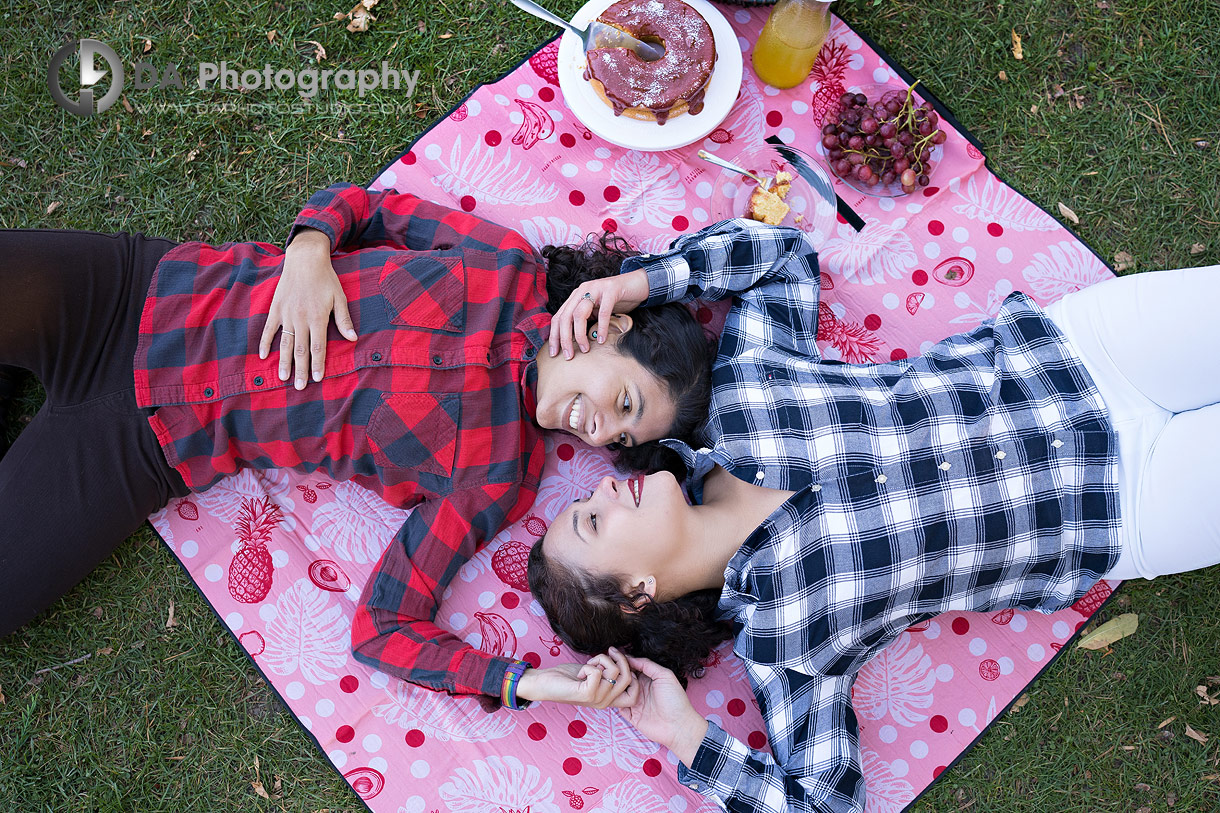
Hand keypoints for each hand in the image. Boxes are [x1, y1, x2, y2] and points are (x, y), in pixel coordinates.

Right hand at [259, 228, 357, 389]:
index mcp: (317, 317)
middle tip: (299, 387)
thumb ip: (344, 319)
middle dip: (300, 370)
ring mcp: (286, 314)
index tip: (316, 379)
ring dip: (284, 361)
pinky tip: (263, 356)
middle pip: (301, 349)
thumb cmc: (325, 279)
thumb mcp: (339, 297)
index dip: (317, 364)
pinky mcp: (276, 308)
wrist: (305, 259)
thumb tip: (353, 338)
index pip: (318, 346)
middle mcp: (301, 318)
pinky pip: (268, 329)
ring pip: (285, 343)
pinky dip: (265, 342)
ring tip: (283, 378)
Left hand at [516, 647, 638, 709]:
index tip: (622, 660)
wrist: (545, 683)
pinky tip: (580, 673)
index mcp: (609, 699)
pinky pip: (598, 672)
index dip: (635, 675)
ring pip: (614, 672)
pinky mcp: (586, 694)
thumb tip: (622, 656)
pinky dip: (589, 666)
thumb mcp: (594, 674)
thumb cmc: (568, 677)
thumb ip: (608, 671)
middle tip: (609, 651)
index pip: (635, 696)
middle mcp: (605, 702)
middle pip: (628, 678)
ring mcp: (597, 700)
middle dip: (620, 658)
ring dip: (601, 660)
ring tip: (588, 664)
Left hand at [548, 268, 648, 358]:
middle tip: (568, 356)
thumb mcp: (597, 311)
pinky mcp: (611, 290)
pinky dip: (601, 327)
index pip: (558, 317)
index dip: (554, 336)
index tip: (554, 353)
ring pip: (579, 314)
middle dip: (564, 339)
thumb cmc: (617, 301)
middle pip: (565, 317)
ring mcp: (596, 289)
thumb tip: (574, 344)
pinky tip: (601, 340)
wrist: (637, 284)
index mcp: (576, 296)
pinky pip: (603, 311)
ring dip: (580, 335)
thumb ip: (585, 321)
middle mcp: (582, 290)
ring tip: (585, 349)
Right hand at [621, 656, 708, 766]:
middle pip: (624, 678)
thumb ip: (648, 665)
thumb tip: (631, 658)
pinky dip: (614, 701)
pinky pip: (619, 707)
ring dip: (614, 686)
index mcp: (649, 679)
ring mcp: (636, 703)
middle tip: (609, 667)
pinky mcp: (632, 716)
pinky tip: (611, 694)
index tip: (613, 654)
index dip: (624, 661)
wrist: (678, 726)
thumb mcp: (665, 676)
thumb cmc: (675, 700)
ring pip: (619, 692)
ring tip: (610, 680)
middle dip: (617, 672)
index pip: (633, 667)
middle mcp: (641, 689)